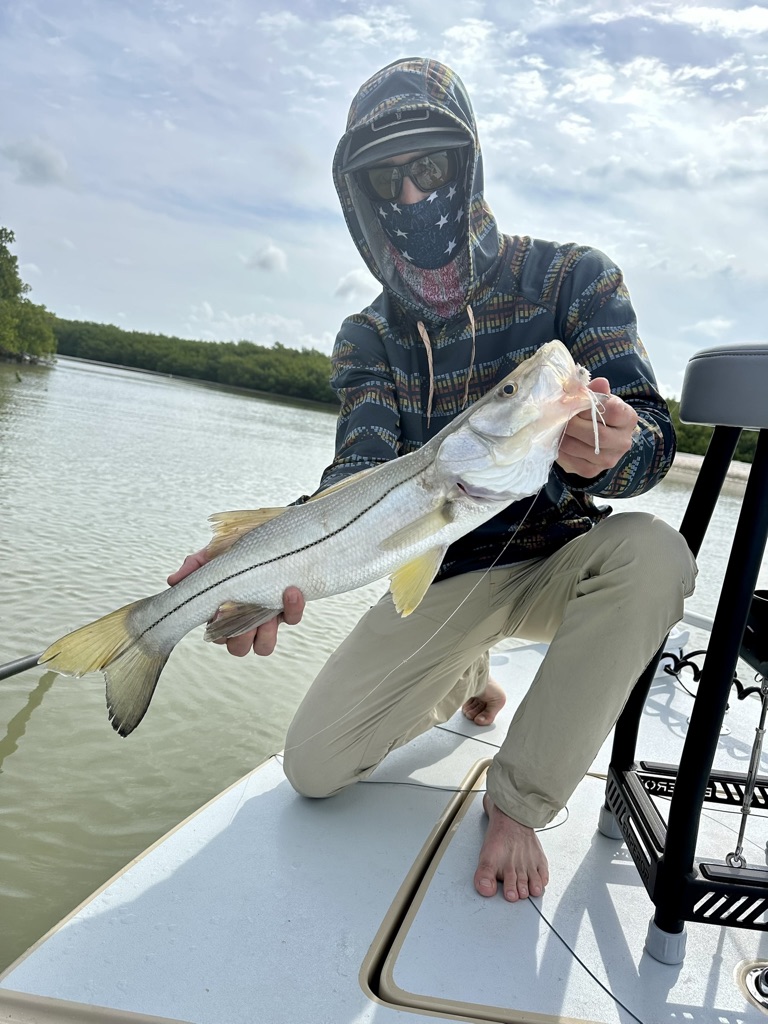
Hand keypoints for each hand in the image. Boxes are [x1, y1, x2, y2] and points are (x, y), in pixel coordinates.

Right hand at [167, 548, 305, 656]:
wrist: (272, 538)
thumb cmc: (239, 550)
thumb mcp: (214, 554)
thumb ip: (194, 566)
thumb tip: (174, 580)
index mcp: (223, 612)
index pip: (217, 634)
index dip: (218, 631)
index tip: (219, 613)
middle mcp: (244, 620)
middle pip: (238, 648)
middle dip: (240, 639)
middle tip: (245, 620)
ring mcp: (267, 617)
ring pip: (264, 646)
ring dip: (265, 634)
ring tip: (267, 614)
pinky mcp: (289, 609)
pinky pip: (292, 618)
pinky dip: (293, 608)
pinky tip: (291, 591)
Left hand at [556, 378, 637, 477]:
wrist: (599, 437)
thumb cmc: (597, 413)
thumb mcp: (599, 398)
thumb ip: (596, 391)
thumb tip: (600, 382)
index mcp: (628, 419)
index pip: (612, 411)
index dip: (589, 405)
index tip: (575, 400)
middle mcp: (623, 442)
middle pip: (596, 434)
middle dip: (572, 423)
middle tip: (559, 415)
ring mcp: (609, 459)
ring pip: (579, 448)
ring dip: (563, 435)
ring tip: (556, 426)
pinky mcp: (592, 471)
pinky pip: (571, 461)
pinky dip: (560, 449)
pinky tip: (558, 440)